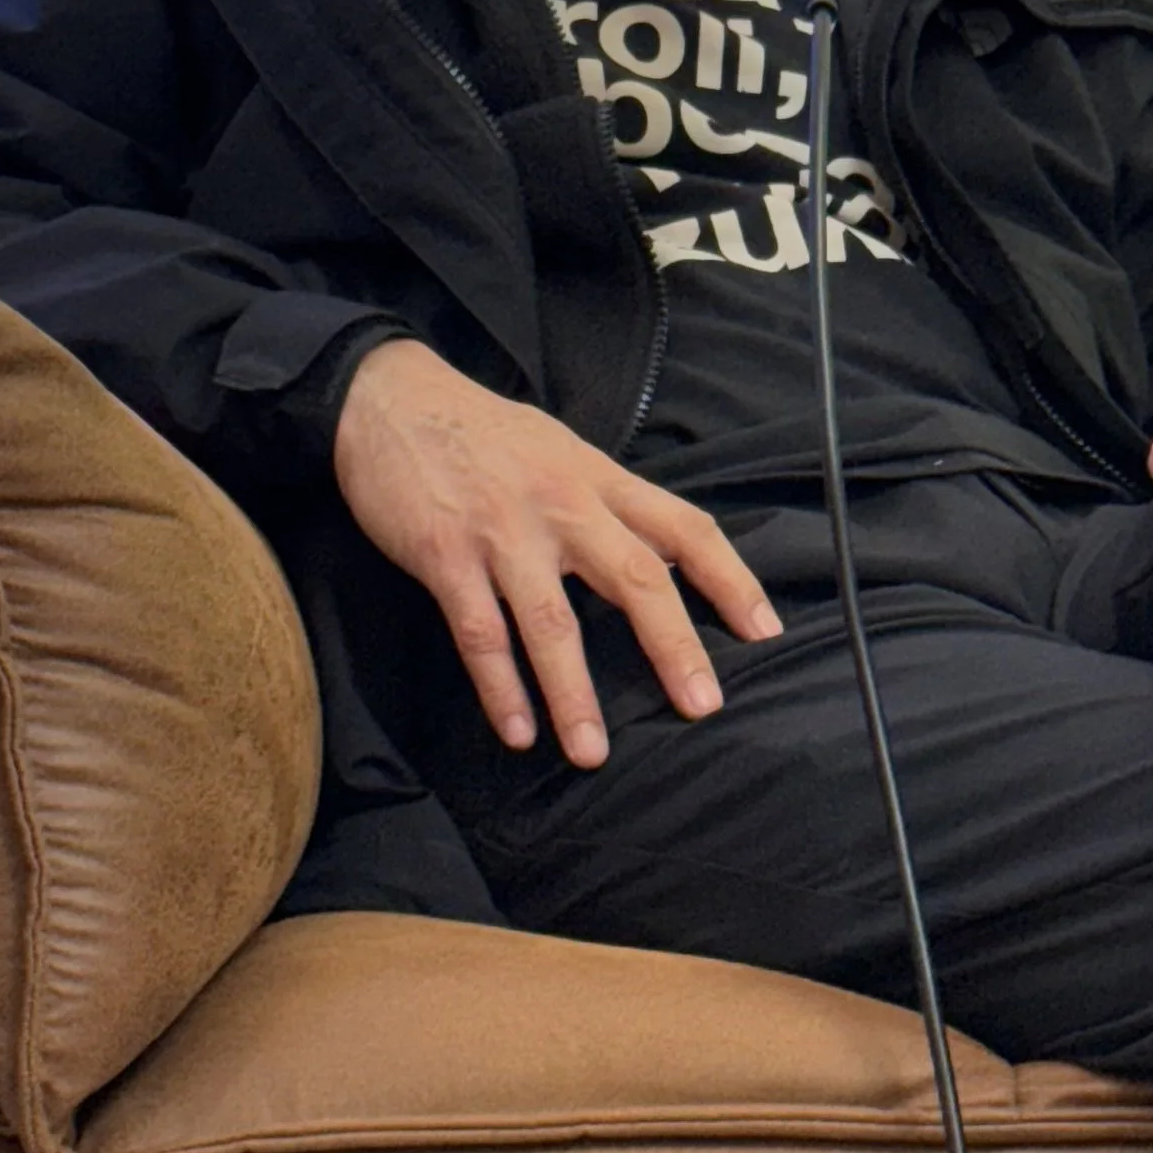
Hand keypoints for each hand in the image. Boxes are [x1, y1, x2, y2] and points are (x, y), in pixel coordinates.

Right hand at [332, 339, 781, 766]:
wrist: (388, 399)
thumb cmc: (484, 434)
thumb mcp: (562, 452)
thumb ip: (608, 504)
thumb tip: (662, 558)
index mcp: (598, 479)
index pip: (684, 528)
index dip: (730, 579)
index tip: (764, 629)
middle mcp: (561, 505)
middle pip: (636, 578)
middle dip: (673, 647)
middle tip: (701, 706)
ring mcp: (502, 532)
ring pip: (551, 624)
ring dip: (574, 696)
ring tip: (592, 754)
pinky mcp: (444, 555)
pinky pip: (480, 634)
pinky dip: (501, 688)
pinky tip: (518, 732)